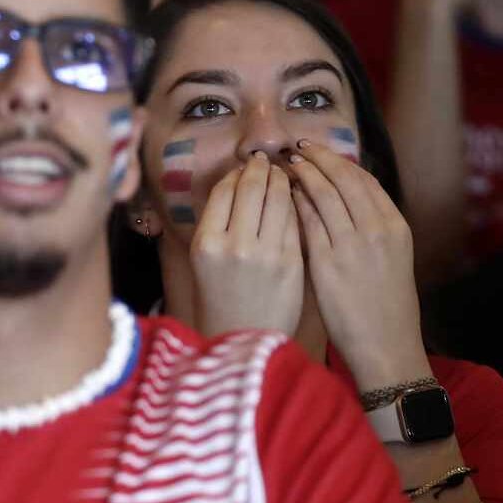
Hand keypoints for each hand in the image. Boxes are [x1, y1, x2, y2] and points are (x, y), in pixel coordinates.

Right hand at [189, 152, 304, 337]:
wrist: (243, 340)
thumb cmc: (221, 298)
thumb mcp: (204, 261)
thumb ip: (217, 224)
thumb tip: (237, 183)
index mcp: (206, 243)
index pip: (223, 192)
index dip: (237, 173)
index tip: (246, 166)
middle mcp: (234, 245)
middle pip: (251, 189)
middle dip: (262, 169)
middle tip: (268, 162)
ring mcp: (266, 254)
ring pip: (278, 199)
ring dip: (283, 181)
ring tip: (285, 175)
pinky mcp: (292, 262)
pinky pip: (297, 220)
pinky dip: (298, 203)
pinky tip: (298, 199)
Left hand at [286, 139, 429, 389]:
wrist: (385, 343)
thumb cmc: (381, 305)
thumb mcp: (388, 258)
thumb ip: (369, 229)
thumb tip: (343, 203)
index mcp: (394, 226)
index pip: (364, 180)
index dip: (340, 162)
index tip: (320, 151)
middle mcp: (376, 229)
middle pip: (344, 179)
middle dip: (319, 159)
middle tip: (298, 146)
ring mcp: (352, 244)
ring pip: (324, 195)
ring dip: (304, 174)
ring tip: (286, 164)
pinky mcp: (328, 262)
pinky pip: (307, 221)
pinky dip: (295, 203)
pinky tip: (282, 195)